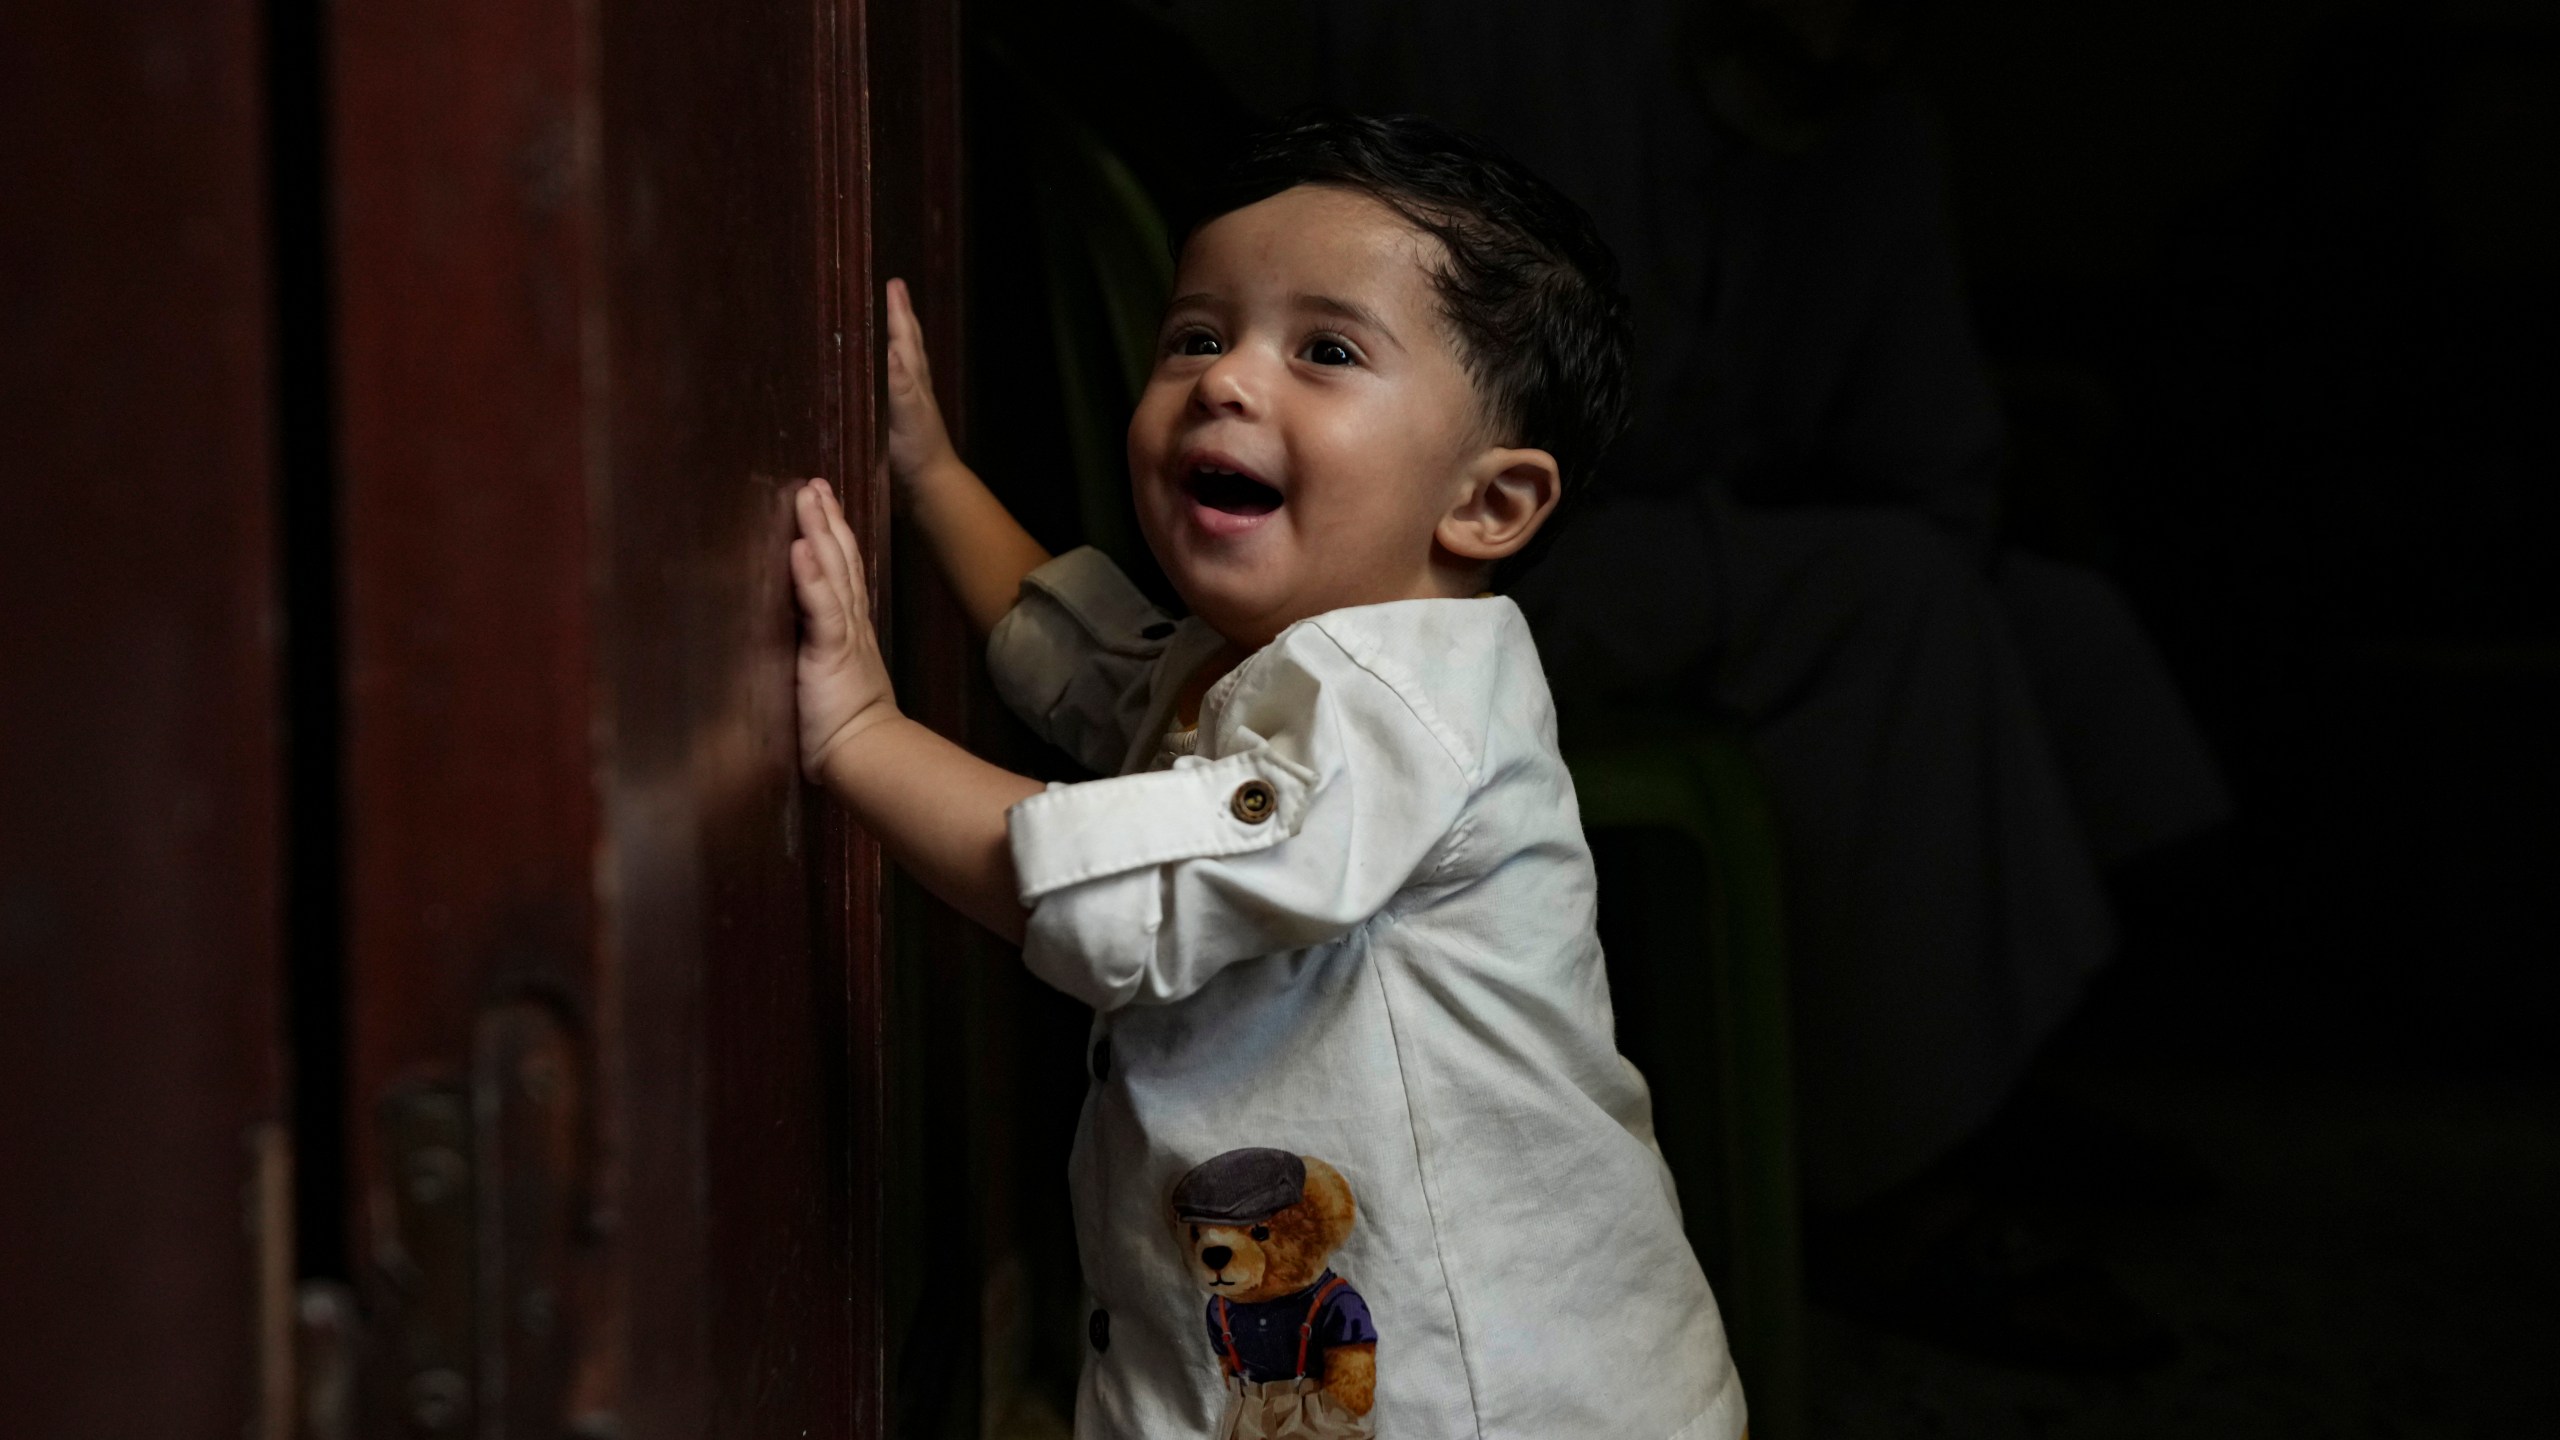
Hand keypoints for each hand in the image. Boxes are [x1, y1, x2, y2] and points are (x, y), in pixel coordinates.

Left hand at [790, 477, 896, 780]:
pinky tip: (802, 545)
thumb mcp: (824, 684)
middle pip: (842, 561)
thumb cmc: (842, 732)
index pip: (841, 575)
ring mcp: (844, 635)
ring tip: (809, 496)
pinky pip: (822, 607)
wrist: (865, 756)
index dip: (831, 538)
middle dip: (827, 520)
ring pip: (834, 572)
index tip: (820, 504)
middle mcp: (851, 625)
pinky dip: (812, 575)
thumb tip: (788, 651)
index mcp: (848, 633)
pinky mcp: (832, 650)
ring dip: (820, 531)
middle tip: (814, 484)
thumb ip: (811, 660)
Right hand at [883, 277, 960, 506]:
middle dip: (899, 315)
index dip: (896, 310)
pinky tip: (877, 373)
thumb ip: (899, 381)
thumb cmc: (918, 450)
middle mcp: (912, 384)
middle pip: (906, 341)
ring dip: (893, 338)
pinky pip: (888, 383)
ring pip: (901, 360)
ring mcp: (906, 402)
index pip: (903, 335)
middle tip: (894, 290)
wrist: (929, 488)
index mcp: (913, 377)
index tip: (893, 283)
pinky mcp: (898, 420)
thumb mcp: (907, 412)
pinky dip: (884, 369)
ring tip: (886, 322)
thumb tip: (892, 348)